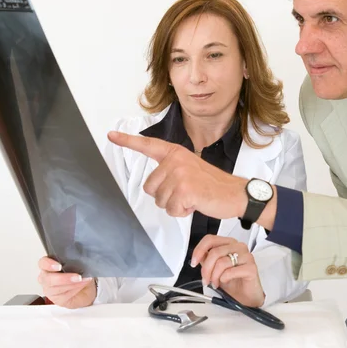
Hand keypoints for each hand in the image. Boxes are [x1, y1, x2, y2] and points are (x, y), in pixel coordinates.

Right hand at [37, 257, 95, 308]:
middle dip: (64, 278)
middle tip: (77, 276)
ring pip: (55, 289)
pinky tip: (81, 285)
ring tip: (82, 280)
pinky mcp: (56, 299)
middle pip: (48, 279)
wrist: (85, 289)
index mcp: (49, 266)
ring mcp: (49, 290)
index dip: (48, 264)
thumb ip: (75, 261)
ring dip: (72, 284)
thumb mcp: (78, 264)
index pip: (43, 263)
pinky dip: (75, 289)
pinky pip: (63, 296)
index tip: (59, 266)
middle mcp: (46, 278)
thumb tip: (81, 260)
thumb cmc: (79, 275)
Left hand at [108, 131, 247, 218]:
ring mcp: (179, 175)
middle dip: (165, 196)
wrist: (235, 193)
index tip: (111, 135)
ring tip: (193, 197)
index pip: (148, 146)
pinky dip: (182, 212)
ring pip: (160, 201)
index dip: (127, 141)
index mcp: (175, 153)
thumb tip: (155, 185)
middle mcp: (175, 161)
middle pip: (150, 188)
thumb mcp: (190, 169)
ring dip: (175, 205)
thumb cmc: (212, 185)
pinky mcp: (184, 190)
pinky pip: (171, 209)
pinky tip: (195, 203)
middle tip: (186, 192)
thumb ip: (171, 171)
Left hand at [191, 235, 265, 307]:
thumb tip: (197, 256)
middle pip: (215, 252)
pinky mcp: (251, 268)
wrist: (245, 296)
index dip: (199, 250)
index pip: (210, 239)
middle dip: (206, 269)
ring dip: (214, 276)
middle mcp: (238, 247)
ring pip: (221, 262)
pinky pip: (231, 271)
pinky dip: (224, 278)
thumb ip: (207, 259)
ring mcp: (246, 256)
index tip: (194, 262)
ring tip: (215, 283)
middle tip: (205, 279)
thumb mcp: (215, 268)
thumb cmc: (232, 281)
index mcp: (229, 243)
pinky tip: (225, 281)